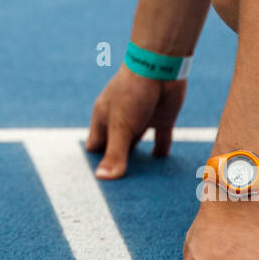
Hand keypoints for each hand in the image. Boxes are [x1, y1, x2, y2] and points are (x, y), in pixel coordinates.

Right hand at [86, 65, 185, 179]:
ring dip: (139, 164)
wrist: (161, 65)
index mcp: (103, 119)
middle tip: (120, 193)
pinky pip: (160, 142)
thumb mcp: (121, 125)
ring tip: (140, 188)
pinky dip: (161, 154)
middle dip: (117, 167)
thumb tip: (102, 179)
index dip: (96, 164)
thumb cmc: (132, 92)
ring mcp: (141, 121)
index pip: (95, 147)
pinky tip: (163, 170)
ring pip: (137, 148)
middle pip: (115, 149)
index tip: (98, 187)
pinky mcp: (161, 120)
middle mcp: (120, 122)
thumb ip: (115, 153)